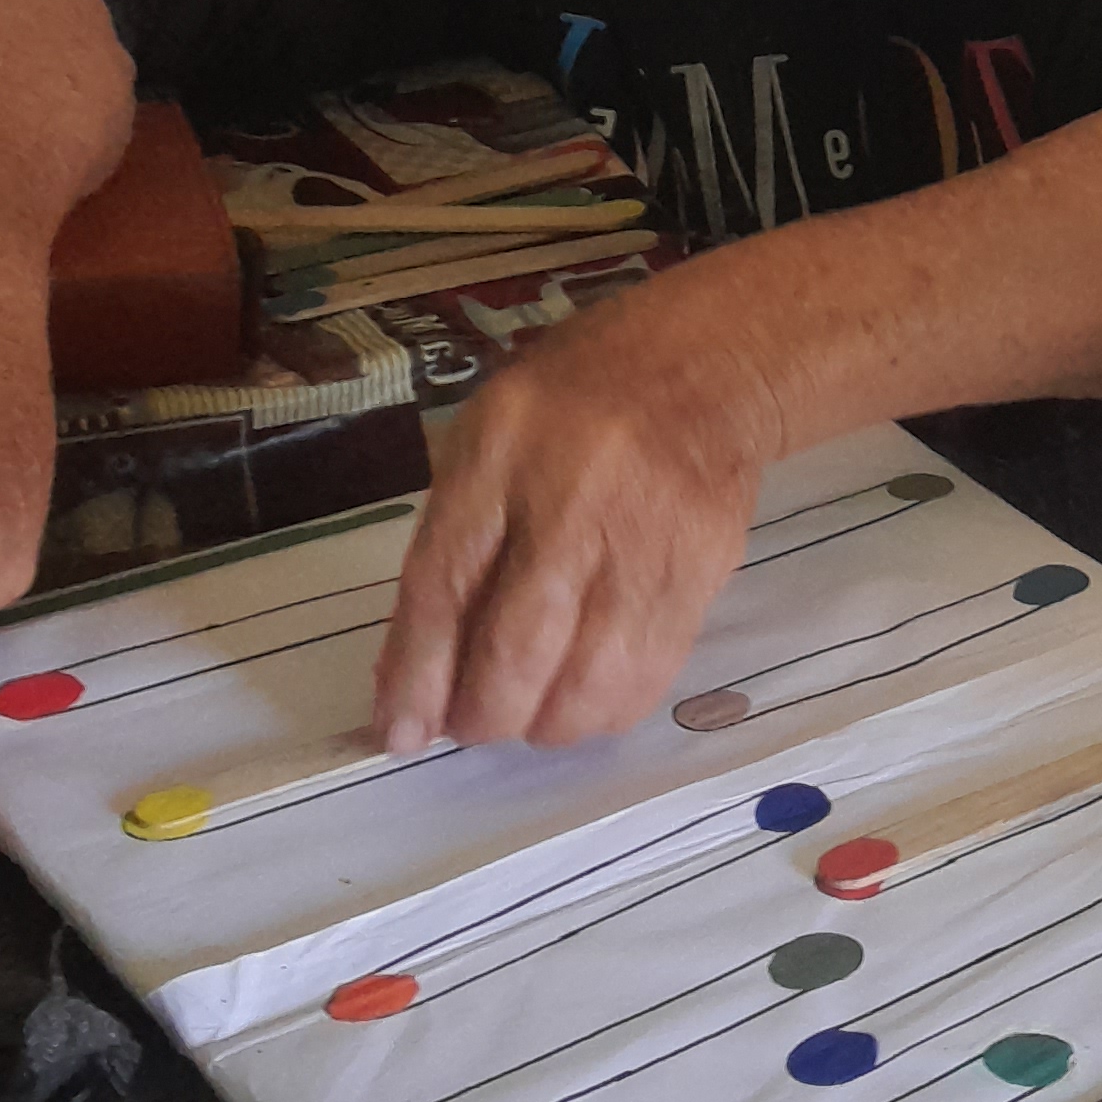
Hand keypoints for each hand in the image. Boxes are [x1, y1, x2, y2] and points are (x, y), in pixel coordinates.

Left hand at [373, 289, 776, 751]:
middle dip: (484, 713)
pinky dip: (607, 709)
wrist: (701, 367)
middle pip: (519, 647)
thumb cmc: (568, 408)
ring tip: (530, 718)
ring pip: (591, 678)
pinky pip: (651, 670)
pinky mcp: (703, 566)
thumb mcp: (483, 446)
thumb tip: (419, 677)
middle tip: (472, 725)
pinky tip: (586, 702)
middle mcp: (574, 495)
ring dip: (547, 724)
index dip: (417, 672)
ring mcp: (648, 535)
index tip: (397, 733)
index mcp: (500, 452)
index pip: (445, 583)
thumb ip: (451, 548)